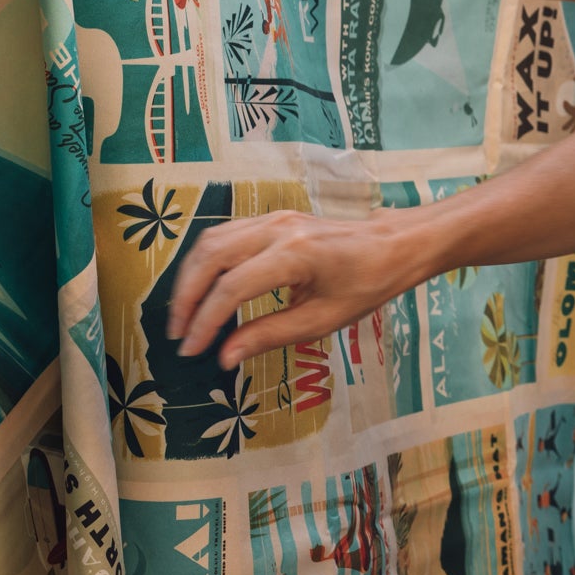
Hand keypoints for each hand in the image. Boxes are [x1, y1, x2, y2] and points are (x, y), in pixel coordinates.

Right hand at [166, 208, 426, 369]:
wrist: (395, 244)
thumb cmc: (368, 284)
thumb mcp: (323, 319)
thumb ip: (270, 335)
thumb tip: (225, 357)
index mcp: (295, 254)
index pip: (232, 288)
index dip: (206, 321)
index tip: (191, 350)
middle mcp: (278, 229)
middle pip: (211, 256)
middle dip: (187, 297)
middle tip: (178, 334)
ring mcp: (274, 217)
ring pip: (212, 240)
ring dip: (191, 277)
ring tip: (185, 315)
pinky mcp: (273, 217)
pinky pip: (226, 234)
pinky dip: (206, 261)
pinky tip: (204, 288)